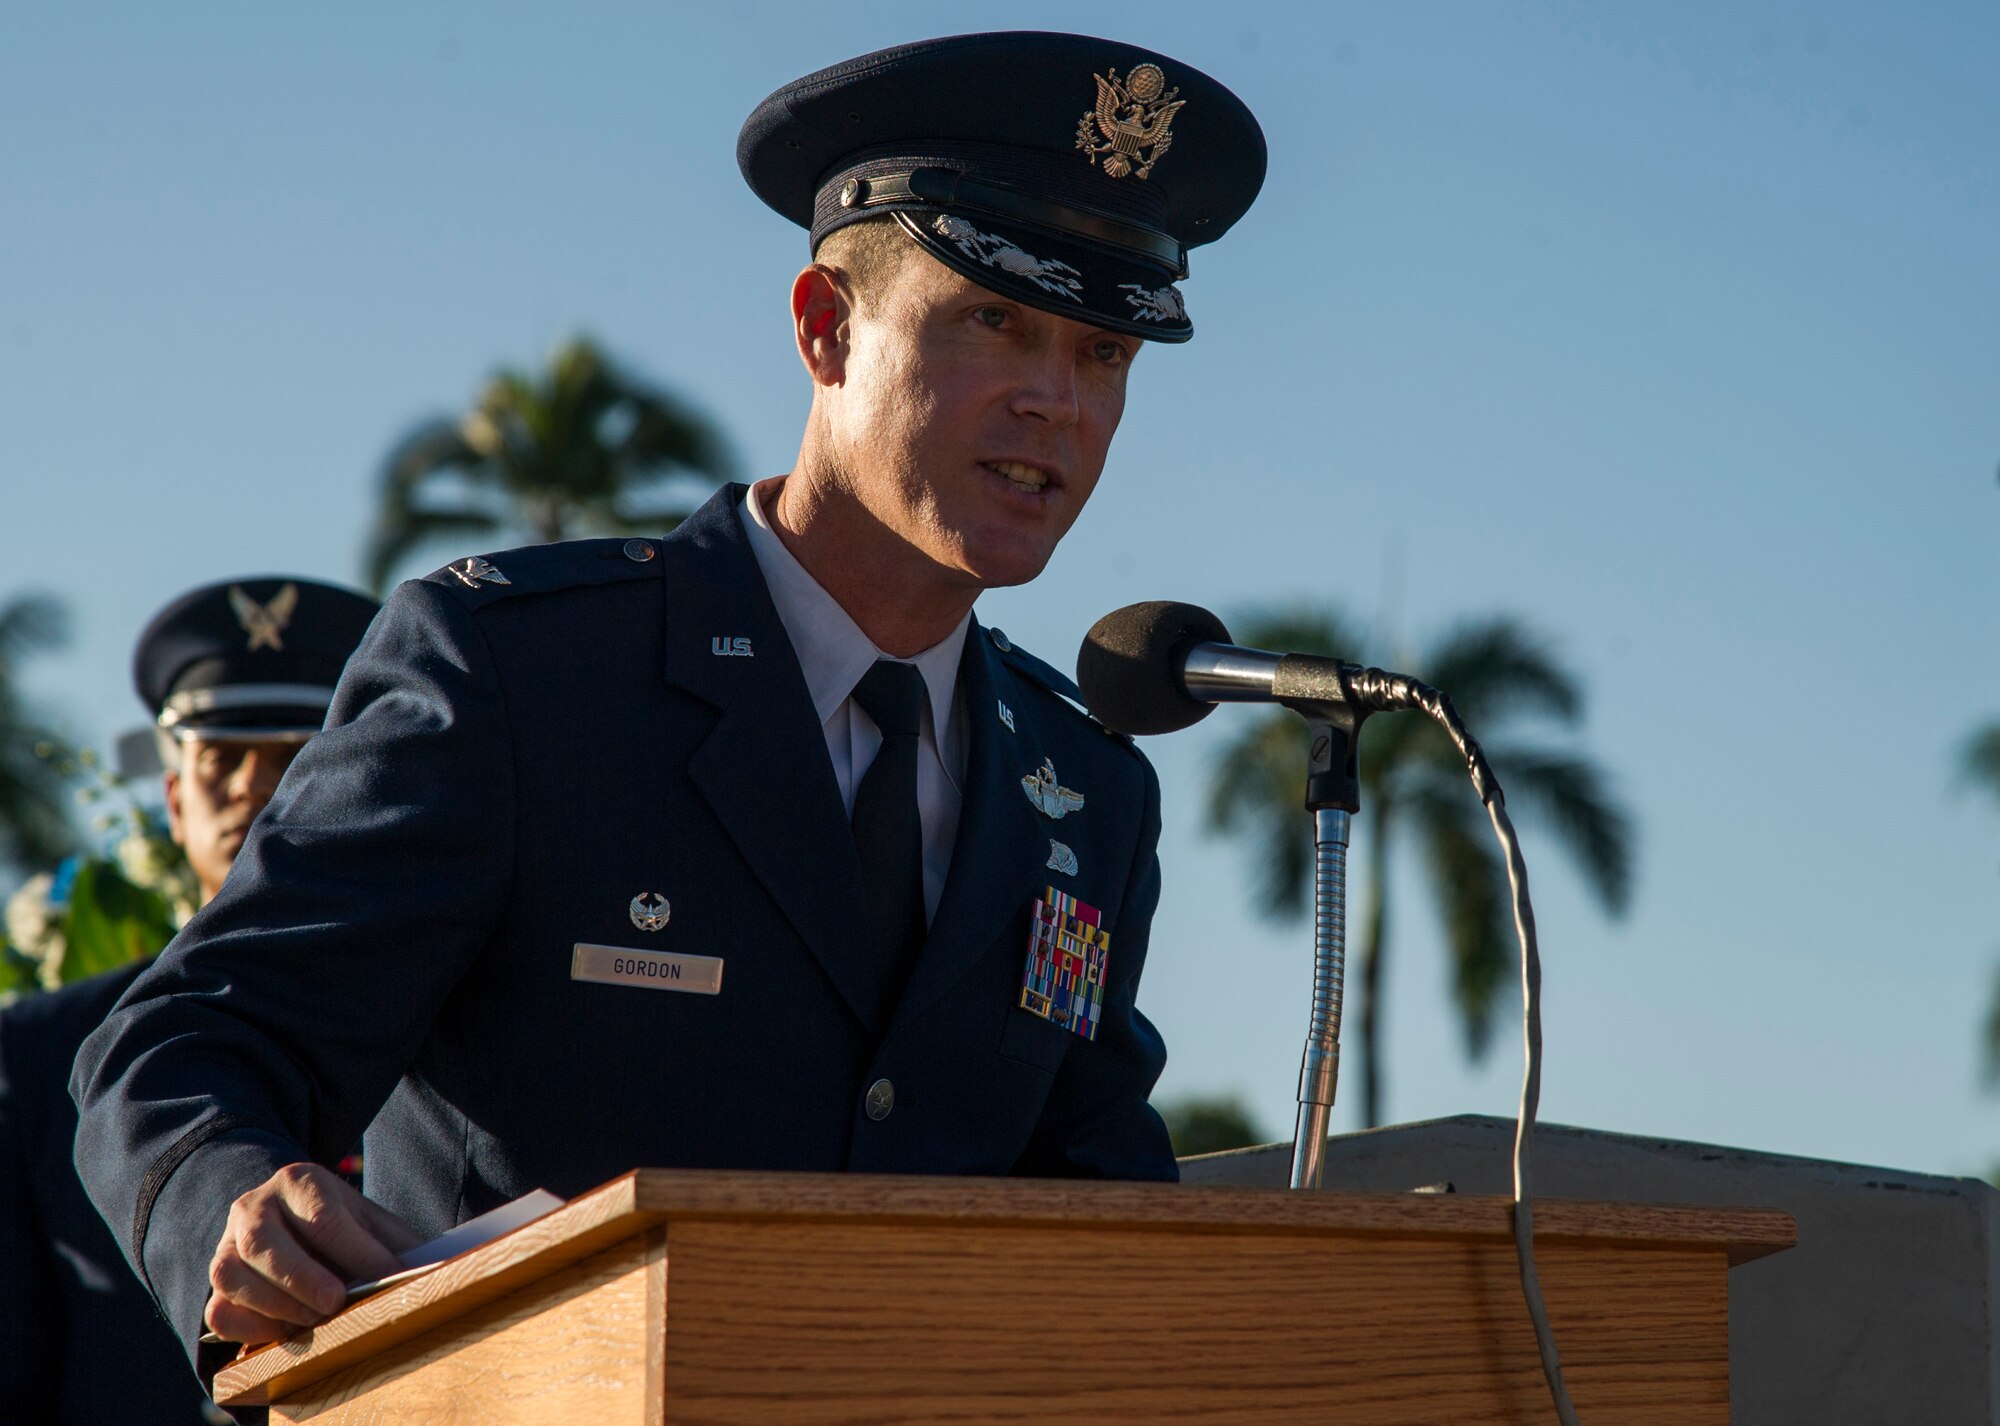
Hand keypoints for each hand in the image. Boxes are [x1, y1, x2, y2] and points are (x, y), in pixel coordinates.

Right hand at [204, 1162, 424, 1343]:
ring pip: (231, 1275)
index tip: (388, 1275)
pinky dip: (250, 1327)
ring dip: (275, 1304)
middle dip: (301, 1276)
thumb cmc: (342, 1227)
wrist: (293, 1226)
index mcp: (298, 1181)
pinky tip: (284, 1331)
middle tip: (335, 1302)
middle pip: (264, 1241)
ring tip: (314, 1319)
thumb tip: (423, 1274)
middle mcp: (253, 1207)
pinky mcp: (215, 1286)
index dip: (356, 1251)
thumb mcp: (371, 1222)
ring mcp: (226, 1245)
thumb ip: (392, 1244)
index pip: (322, 1215)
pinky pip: (218, 1310)